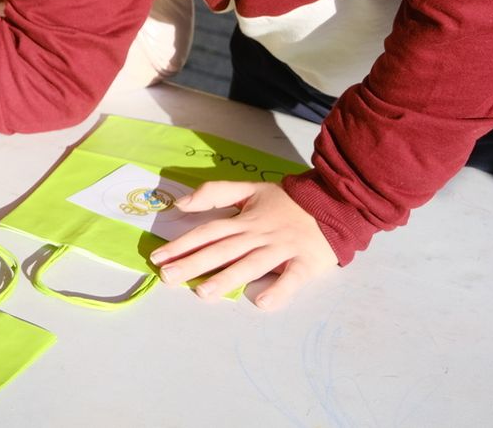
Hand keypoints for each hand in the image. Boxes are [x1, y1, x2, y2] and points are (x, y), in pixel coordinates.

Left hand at [147, 181, 335, 309]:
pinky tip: (262, 302)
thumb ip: (216, 193)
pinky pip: (292, 278)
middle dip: (194, 263)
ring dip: (227, 278)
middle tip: (168, 277)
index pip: (208, 232)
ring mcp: (282, 248)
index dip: (182, 244)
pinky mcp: (306, 262)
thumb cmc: (287, 201)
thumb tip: (181, 203)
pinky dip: (279, 290)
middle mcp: (259, 234)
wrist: (333, 203)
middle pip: (222, 249)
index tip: (158, 257)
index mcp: (245, 219)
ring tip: (203, 292)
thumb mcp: (250, 189)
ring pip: (251, 264)